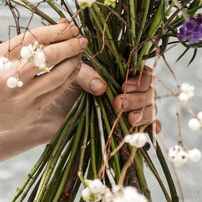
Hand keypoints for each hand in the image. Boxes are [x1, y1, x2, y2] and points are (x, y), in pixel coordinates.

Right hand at [0, 21, 86, 134]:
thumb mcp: (2, 55)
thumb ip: (29, 41)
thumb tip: (63, 24)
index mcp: (2, 56)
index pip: (35, 38)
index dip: (57, 32)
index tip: (72, 28)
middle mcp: (10, 75)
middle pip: (47, 56)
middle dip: (69, 46)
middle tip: (82, 40)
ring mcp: (21, 95)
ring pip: (55, 76)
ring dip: (72, 63)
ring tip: (79, 54)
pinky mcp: (31, 110)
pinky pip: (56, 92)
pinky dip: (69, 78)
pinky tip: (74, 69)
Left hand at [33, 65, 158, 139]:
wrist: (49, 115)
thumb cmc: (60, 89)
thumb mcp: (71, 76)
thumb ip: (86, 75)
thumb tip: (102, 86)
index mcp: (117, 72)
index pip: (141, 71)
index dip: (138, 78)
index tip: (124, 86)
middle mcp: (127, 89)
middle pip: (148, 91)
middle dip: (137, 98)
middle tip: (118, 104)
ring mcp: (128, 107)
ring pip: (150, 108)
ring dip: (144, 114)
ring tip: (128, 119)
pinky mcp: (126, 125)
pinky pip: (148, 125)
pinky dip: (152, 127)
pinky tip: (152, 130)